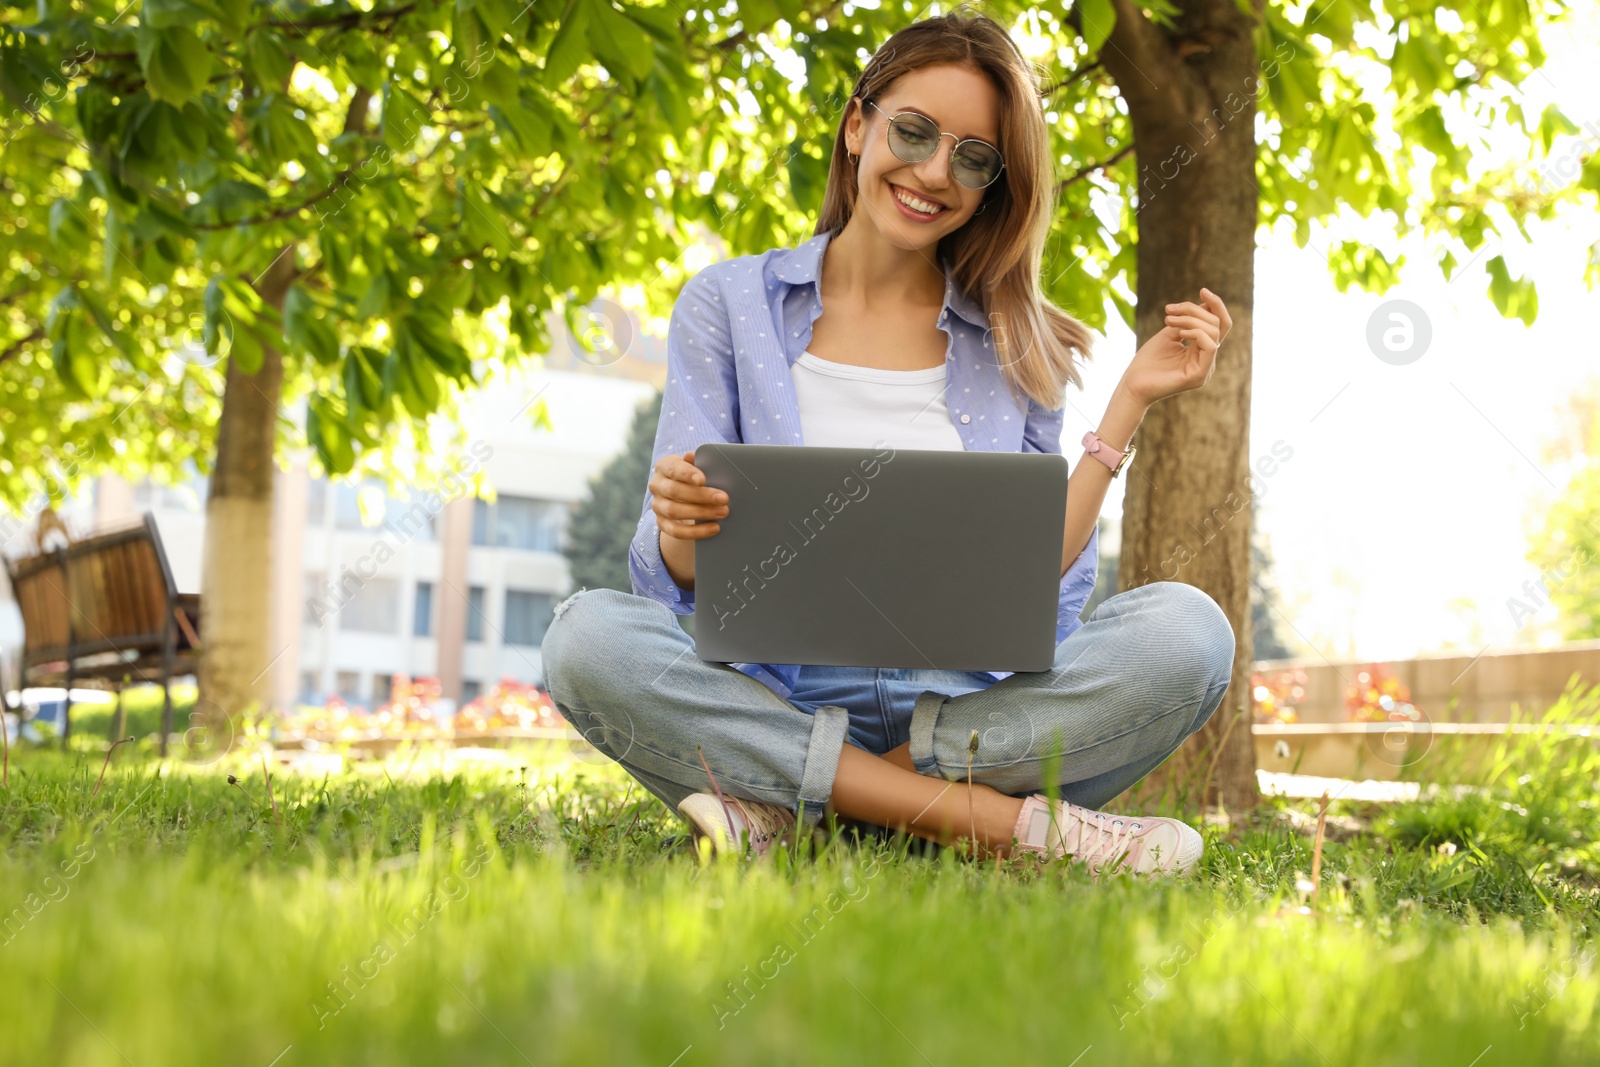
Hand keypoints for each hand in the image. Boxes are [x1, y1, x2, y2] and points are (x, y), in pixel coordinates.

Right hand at [650, 449, 729, 540]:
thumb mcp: (697, 467)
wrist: (683, 495)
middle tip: (724, 499)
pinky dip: (696, 531)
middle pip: (675, 491)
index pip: (674, 469)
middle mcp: (657, 485)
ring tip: (722, 512)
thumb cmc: (694, 476)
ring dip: (701, 513)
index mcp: (664, 467)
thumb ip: (699, 462)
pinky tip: (714, 528)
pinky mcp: (662, 523)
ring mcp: (657, 506)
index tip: (703, 480)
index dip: (687, 474)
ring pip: (674, 511)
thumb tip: (693, 456)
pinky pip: (676, 531)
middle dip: (701, 496)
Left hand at [1121, 287, 1231, 405]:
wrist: (1132, 384)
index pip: (1220, 325)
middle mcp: (1207, 360)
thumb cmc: (1147, 361)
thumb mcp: (1170, 333)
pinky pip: (1210, 346)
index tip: (1203, 290)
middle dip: (1194, 310)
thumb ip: (1188, 320)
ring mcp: (1205, 369)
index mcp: (1201, 350)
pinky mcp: (1199, 376)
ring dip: (1190, 319)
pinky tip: (1179, 333)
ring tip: (1168, 320)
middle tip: (1169, 310)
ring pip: (1213, 332)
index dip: (1216, 305)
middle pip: (1216, 325)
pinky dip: (1196, 333)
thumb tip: (1207, 304)